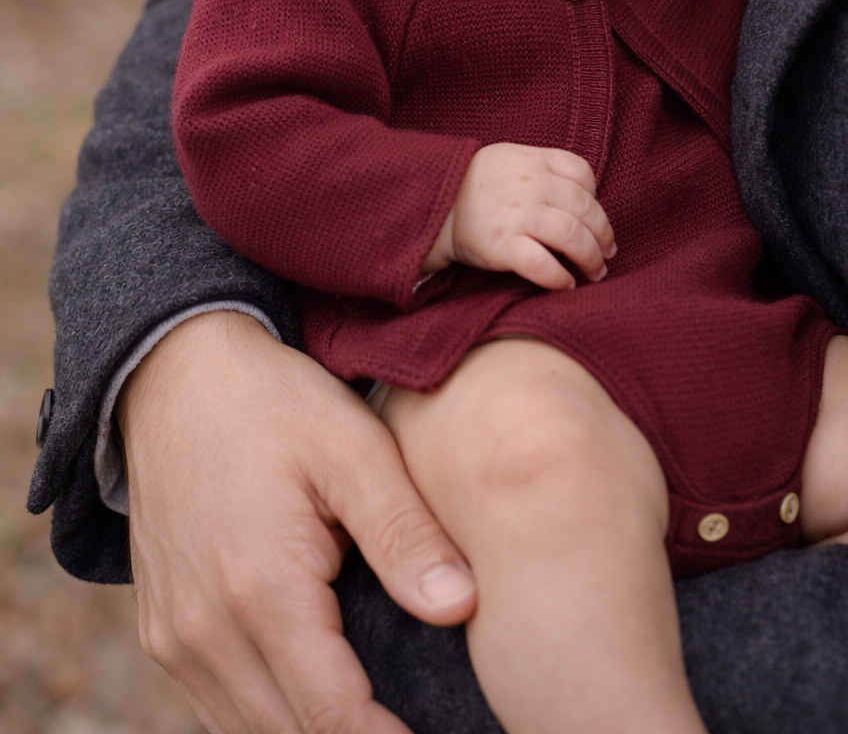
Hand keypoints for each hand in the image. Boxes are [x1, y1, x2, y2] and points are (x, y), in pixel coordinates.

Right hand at [118, 310, 476, 733]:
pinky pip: (222, 706)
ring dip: (315, 729)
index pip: (333, 717)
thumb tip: (460, 606)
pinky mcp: (163, 632)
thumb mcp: (352, 446)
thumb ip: (405, 531)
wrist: (173, 373)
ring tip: (385, 714)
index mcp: (261, 589)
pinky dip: (274, 713)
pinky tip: (325, 689)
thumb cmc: (272, 402)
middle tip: (423, 722)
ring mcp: (175, 638)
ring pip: (250, 732)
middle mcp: (206, 632)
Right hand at [422, 142, 614, 289]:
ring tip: (594, 272)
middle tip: (606, 253)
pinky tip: (566, 284)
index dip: (596, 199)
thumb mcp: (509, 160)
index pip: (582, 173)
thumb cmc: (475, 185)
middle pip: (585, 208)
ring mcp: (517, 215)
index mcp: (534, 161)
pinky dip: (560, 277)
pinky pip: (542, 264)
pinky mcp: (502, 245)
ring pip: (572, 236)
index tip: (595, 220)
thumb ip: (543, 170)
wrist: (432, 205)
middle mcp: (531, 185)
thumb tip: (582, 199)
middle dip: (603, 235)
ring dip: (591, 258)